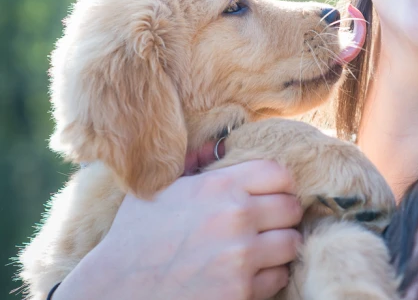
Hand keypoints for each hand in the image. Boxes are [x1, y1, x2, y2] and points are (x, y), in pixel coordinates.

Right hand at [54, 159, 302, 299]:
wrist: (114, 290)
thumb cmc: (135, 236)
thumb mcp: (160, 190)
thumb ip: (195, 163)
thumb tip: (219, 144)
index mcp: (220, 186)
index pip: (280, 174)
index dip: (278, 185)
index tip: (270, 195)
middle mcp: (236, 217)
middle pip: (292, 208)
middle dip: (282, 216)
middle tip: (269, 224)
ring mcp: (241, 256)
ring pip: (292, 243)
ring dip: (280, 246)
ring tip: (262, 249)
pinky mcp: (240, 291)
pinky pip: (278, 278)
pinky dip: (268, 277)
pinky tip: (248, 274)